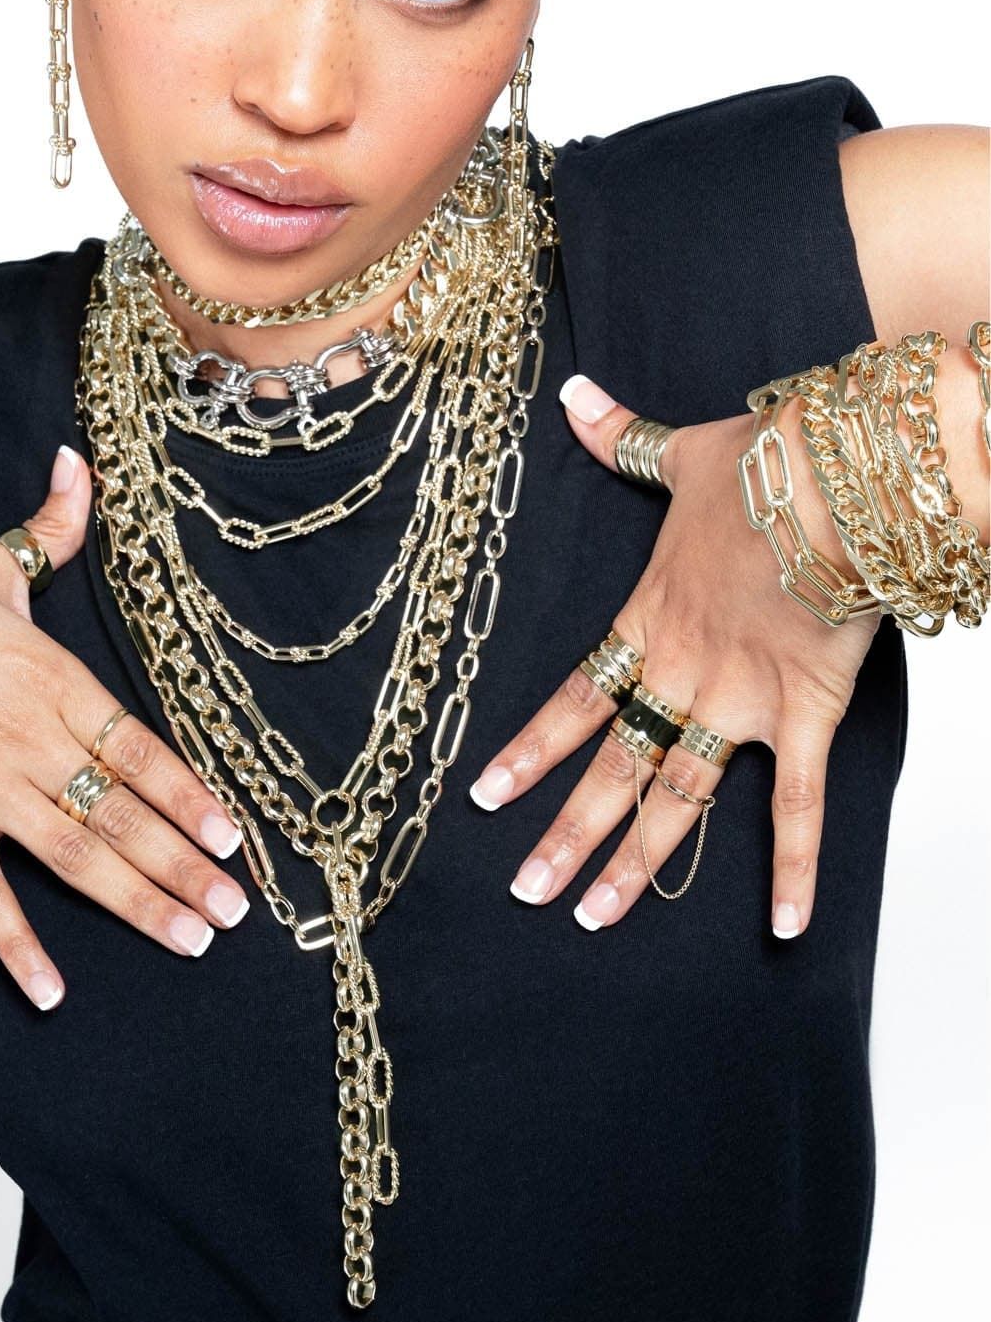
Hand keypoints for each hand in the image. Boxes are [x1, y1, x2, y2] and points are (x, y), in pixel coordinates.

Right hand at [0, 445, 248, 1006]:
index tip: (236, 833)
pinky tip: (53, 993)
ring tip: (192, 939)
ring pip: (77, 859)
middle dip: (187, 866)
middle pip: (123, 815)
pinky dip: (19, 950)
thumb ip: (50, 528)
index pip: (138, 747)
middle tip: (238, 910)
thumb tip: (81, 461)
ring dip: (138, 904)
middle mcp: (28, 743)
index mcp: (50, 681)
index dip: (191, 793)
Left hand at [466, 373, 881, 936]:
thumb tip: (574, 394)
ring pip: (678, 799)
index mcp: (648, 620)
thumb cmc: (763, 465)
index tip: (486, 798)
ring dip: (638, 862)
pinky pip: (797, 807)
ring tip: (597, 916)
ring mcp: (740, 701)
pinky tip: (783, 927)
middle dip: (567, 833)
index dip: (529, 753)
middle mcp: (681, 671)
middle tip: (528, 892)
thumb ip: (621, 436)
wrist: (834, 480)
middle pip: (613, 769)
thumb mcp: (679, 452)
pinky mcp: (806, 715)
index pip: (574, 700)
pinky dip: (793, 869)